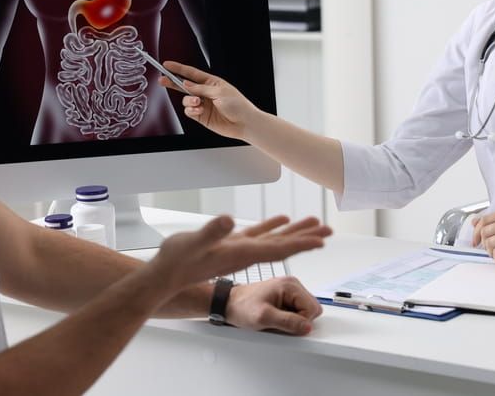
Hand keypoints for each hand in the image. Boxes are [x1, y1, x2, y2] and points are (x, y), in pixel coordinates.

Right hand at [149, 215, 331, 293]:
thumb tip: (227, 221)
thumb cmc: (176, 262)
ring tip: (314, 223)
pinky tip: (281, 219)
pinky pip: (258, 234)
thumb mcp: (192, 243)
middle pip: (284, 245)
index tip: (322, 240)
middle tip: (329, 230)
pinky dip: (272, 226)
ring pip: (275, 239)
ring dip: (295, 231)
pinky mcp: (231, 244)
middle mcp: (245, 254)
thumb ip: (211, 233)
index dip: (301, 244)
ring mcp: (240, 250)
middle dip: (307, 237)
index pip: (279, 249)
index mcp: (241, 253)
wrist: (165, 275)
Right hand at [159, 61, 258, 139]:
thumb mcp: (219, 91)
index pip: (191, 73)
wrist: (244, 123)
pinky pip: (189, 111)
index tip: (167, 65)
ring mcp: (203, 104)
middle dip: (173, 83)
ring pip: (186, 100)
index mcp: (211, 82)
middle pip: (184, 86)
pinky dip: (191, 111)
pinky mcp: (201, 116)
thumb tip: (186, 84)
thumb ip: (200, 89)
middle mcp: (205, 93)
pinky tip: (199, 111)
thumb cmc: (238, 105)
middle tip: (162, 80)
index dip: (178, 68)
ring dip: (189, 100)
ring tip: (198, 103)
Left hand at [225, 277, 322, 335]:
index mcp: (290, 285)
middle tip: (280, 321)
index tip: (285, 324)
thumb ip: (287, 322)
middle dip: (299, 320)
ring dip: (294, 319)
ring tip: (276, 318)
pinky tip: (276, 316)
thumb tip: (306, 326)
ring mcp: (289, 289)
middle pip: (312, 309)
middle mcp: (292, 284)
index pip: (312, 308)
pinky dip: (289, 317)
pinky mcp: (285, 296)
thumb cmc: (241, 306)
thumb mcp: (263, 317)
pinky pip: (297, 310)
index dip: (301, 321)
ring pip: (306, 311)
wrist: (228, 303)